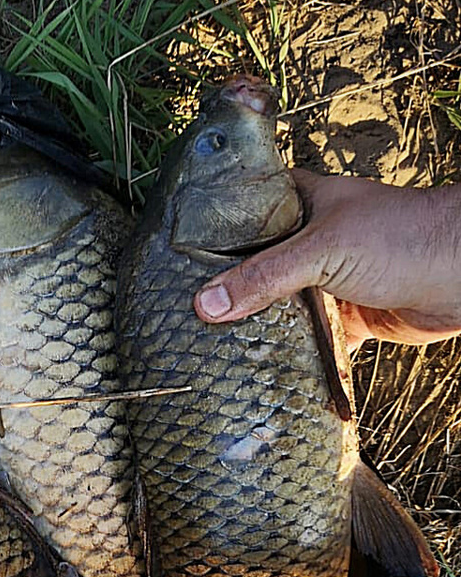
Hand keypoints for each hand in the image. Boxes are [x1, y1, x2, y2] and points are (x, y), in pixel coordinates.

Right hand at [193, 171, 460, 348]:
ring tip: (213, 350)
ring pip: (280, 309)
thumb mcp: (322, 249)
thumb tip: (206, 304)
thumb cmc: (404, 235)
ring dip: (259, 329)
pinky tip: (264, 371)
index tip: (172, 266)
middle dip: (228, 294)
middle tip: (184, 318)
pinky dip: (294, 357)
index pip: (241, 217)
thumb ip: (263, 277)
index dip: (209, 239)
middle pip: (256, 270)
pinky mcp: (346, 318)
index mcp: (300, 204)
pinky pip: (310, 341)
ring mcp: (327, 281)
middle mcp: (310, 241)